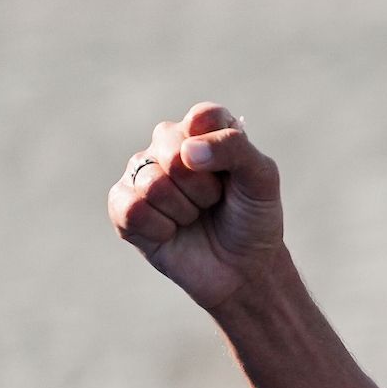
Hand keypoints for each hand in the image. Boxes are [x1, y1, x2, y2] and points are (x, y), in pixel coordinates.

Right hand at [106, 103, 284, 312]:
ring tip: (195, 218)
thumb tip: (186, 153)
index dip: (220, 149)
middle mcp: (167, 145)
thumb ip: (236, 149)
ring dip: (185, 211)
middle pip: (173, 151)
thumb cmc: (253, 221)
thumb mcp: (263, 181)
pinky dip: (162, 229)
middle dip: (203, 188)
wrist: (242, 270)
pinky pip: (132, 209)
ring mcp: (141, 174)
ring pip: (153, 184)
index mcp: (202, 130)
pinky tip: (172, 232)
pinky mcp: (123, 206)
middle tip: (214, 202)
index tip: (233, 175)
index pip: (204, 117)